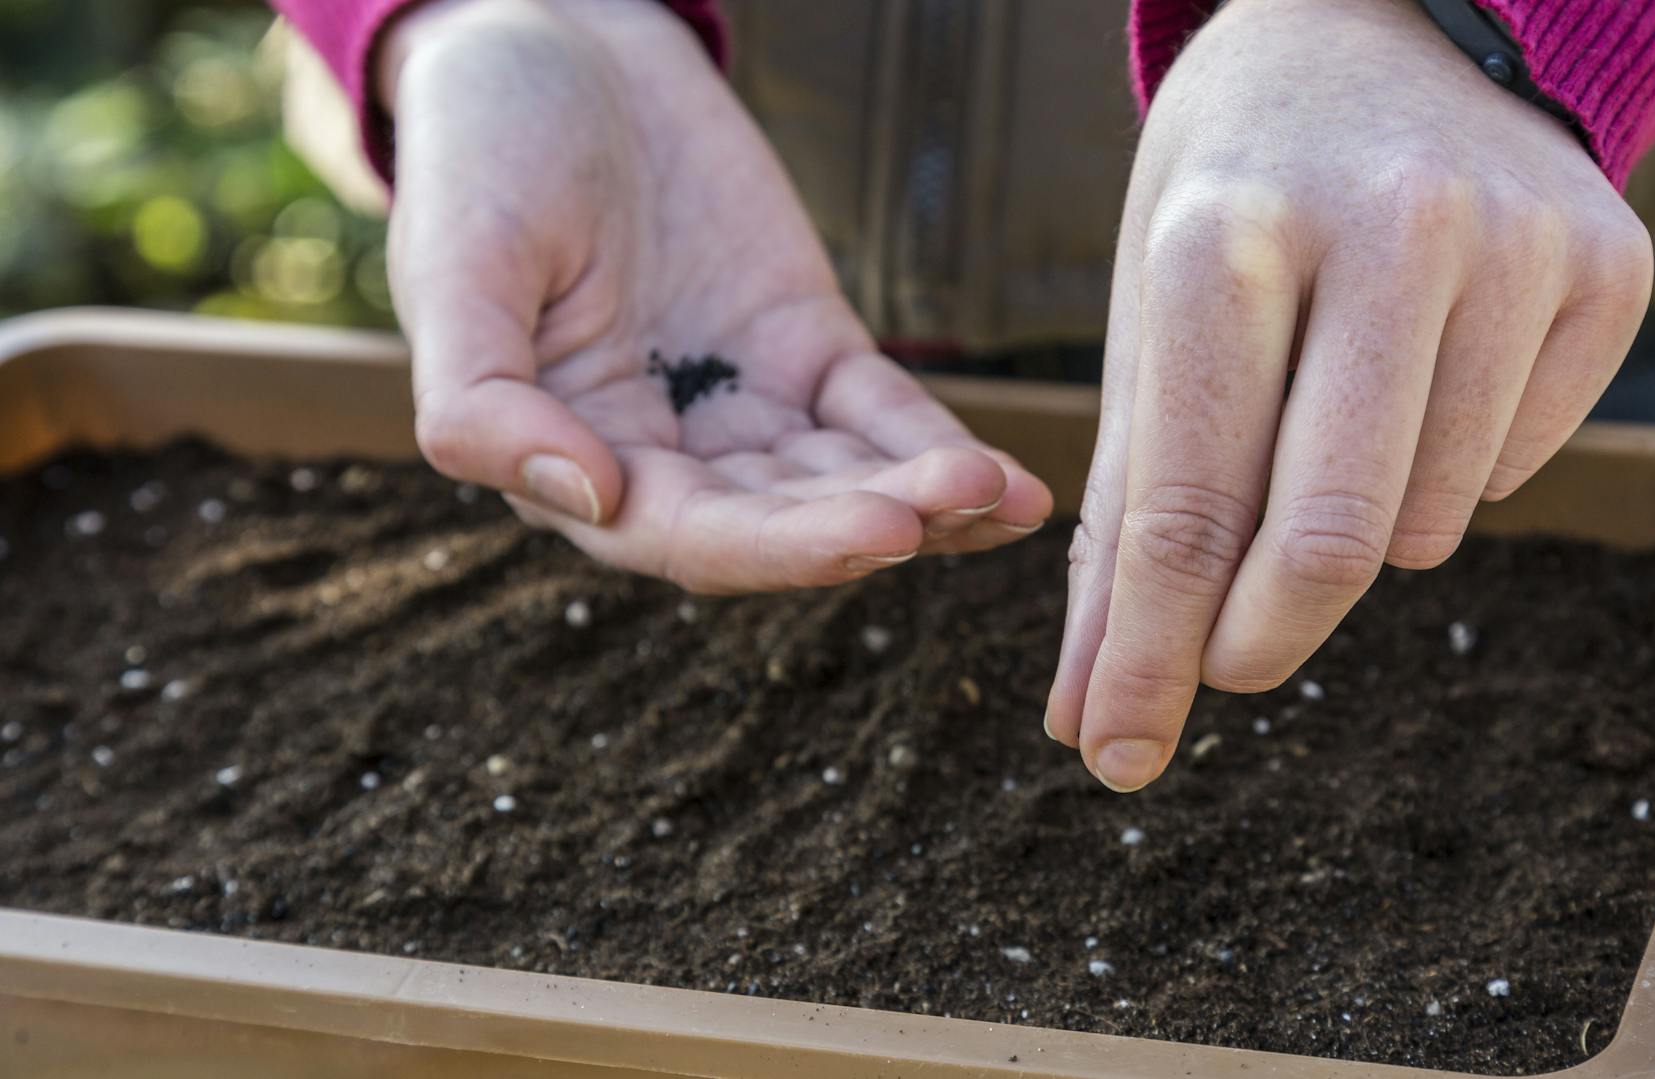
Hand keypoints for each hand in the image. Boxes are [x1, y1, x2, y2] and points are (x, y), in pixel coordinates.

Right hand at [379, 0, 1050, 591]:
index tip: (878, 531)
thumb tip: (590, 498)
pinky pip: (882, 417)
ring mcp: (747, 407)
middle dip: (874, 521)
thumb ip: (483, 402)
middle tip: (960, 501)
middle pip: (784, 521)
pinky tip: (1012, 483)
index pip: (685, 535)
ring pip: (845, 481)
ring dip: (926, 500)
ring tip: (1008, 498)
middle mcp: (667, 458)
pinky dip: (941, 447)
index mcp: (572, 458)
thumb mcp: (454, 267)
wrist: (556, 42)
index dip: (782, 546)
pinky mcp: (809, 351)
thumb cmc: (481, 153)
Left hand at [1046, 0, 1652, 789]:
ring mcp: (1519, 242)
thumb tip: (1092, 711)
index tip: (1116, 753)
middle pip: (1326, 539)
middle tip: (1220, 667)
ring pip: (1427, 522)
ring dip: (1354, 536)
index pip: (1187, 503)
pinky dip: (1446, 474)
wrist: (1382, 25)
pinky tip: (1418, 379)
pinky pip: (1515, 470)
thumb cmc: (1232, 190)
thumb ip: (1123, 516)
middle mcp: (1387, 226)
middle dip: (1251, 643)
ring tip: (1323, 431)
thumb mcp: (1147, 315)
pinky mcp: (1612, 265)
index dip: (1147, 657)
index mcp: (1227, 232)